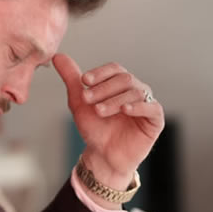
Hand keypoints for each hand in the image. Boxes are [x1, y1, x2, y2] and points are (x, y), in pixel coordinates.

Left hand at [53, 54, 164, 192]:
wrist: (103, 156)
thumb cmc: (95, 128)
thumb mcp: (80, 102)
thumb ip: (72, 79)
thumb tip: (57, 56)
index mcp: (120, 83)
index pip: (114, 69)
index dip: (100, 73)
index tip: (84, 80)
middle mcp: (136, 90)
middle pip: (125, 79)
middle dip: (104, 88)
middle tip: (87, 98)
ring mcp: (147, 103)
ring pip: (135, 92)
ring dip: (114, 100)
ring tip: (99, 111)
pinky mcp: (155, 120)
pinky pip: (152, 107)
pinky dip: (138, 107)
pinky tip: (125, 110)